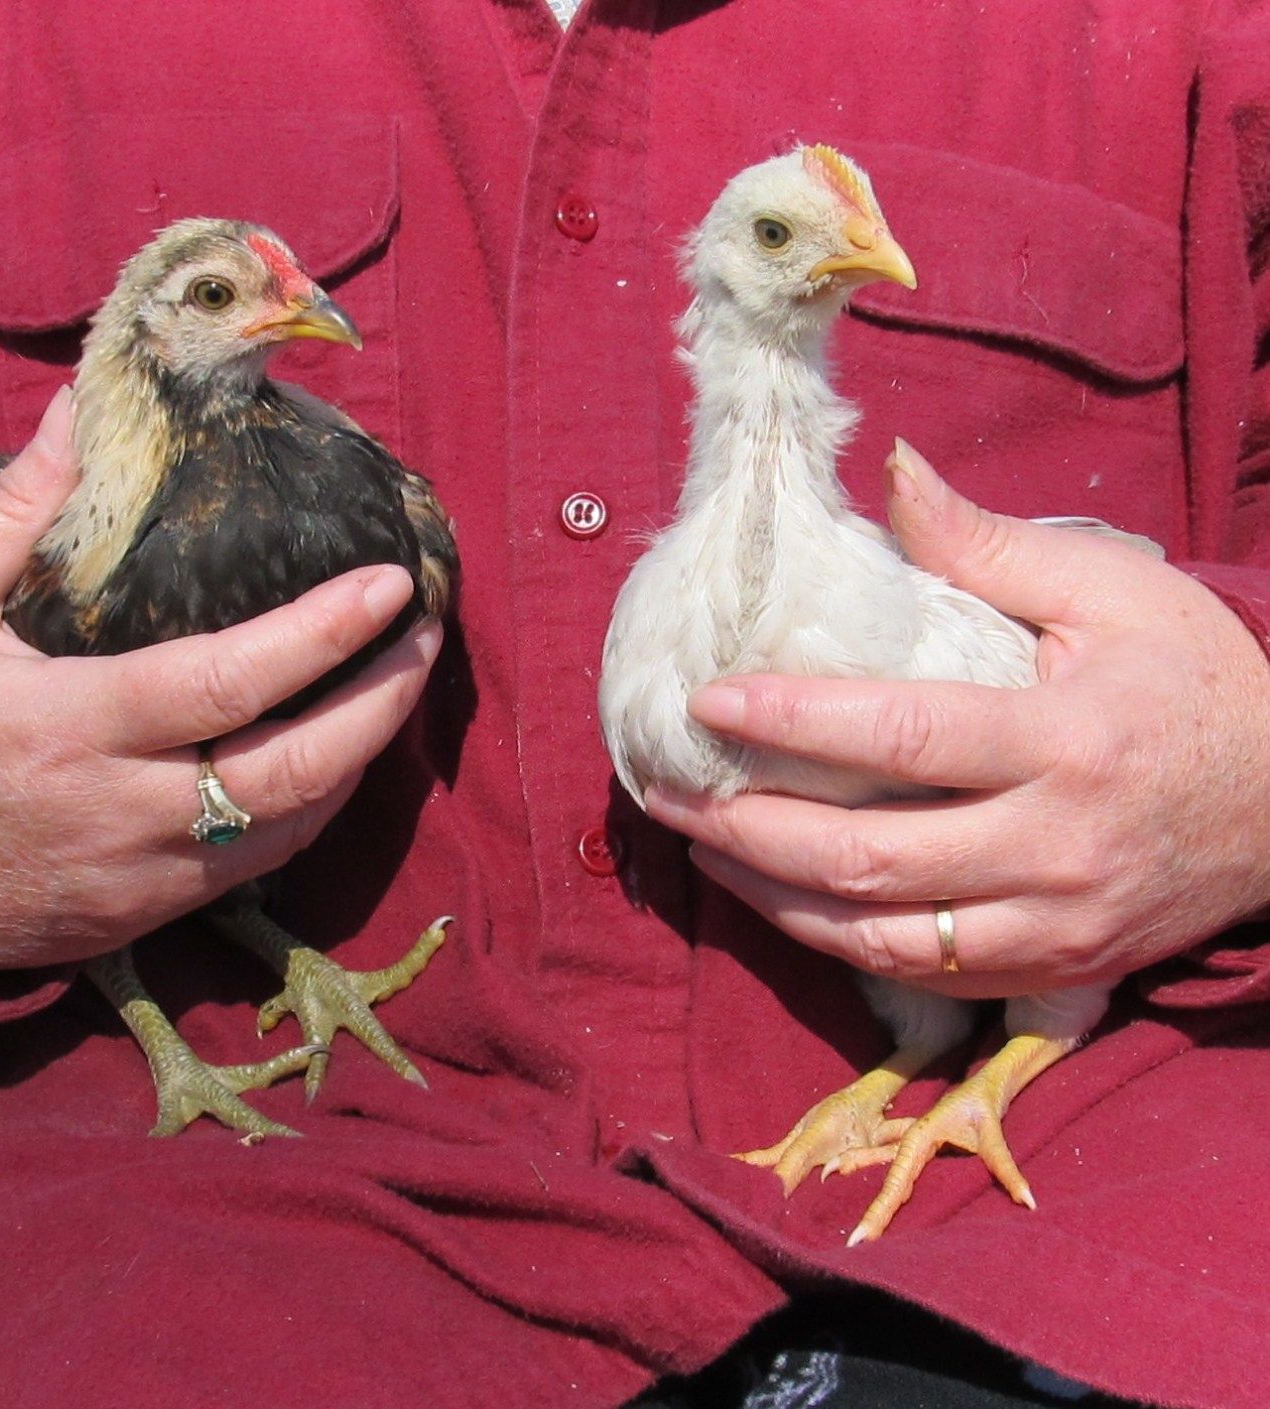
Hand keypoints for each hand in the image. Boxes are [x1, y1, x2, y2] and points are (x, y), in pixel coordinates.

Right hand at [0, 388, 440, 967]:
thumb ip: (15, 510)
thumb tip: (81, 406)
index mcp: (69, 725)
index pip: (230, 683)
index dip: (325, 636)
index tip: (392, 588)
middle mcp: (121, 812)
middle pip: (294, 772)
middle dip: (381, 706)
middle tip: (425, 641)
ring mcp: (139, 877)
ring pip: (289, 829)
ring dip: (358, 760)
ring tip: (393, 688)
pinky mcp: (141, 917)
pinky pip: (254, 868)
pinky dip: (306, 811)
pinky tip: (329, 759)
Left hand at [645, 442, 1269, 998]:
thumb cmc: (1194, 678)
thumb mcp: (1110, 590)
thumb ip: (986, 544)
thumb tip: (889, 471)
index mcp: (1068, 739)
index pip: (903, 737)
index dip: (792, 722)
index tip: (707, 701)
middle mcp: (1056, 846)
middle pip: (870, 857)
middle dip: (749, 828)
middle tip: (670, 790)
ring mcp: (1055, 924)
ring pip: (880, 935)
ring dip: (771, 898)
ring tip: (699, 847)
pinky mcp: (1054, 969)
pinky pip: (922, 974)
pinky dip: (834, 944)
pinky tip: (776, 902)